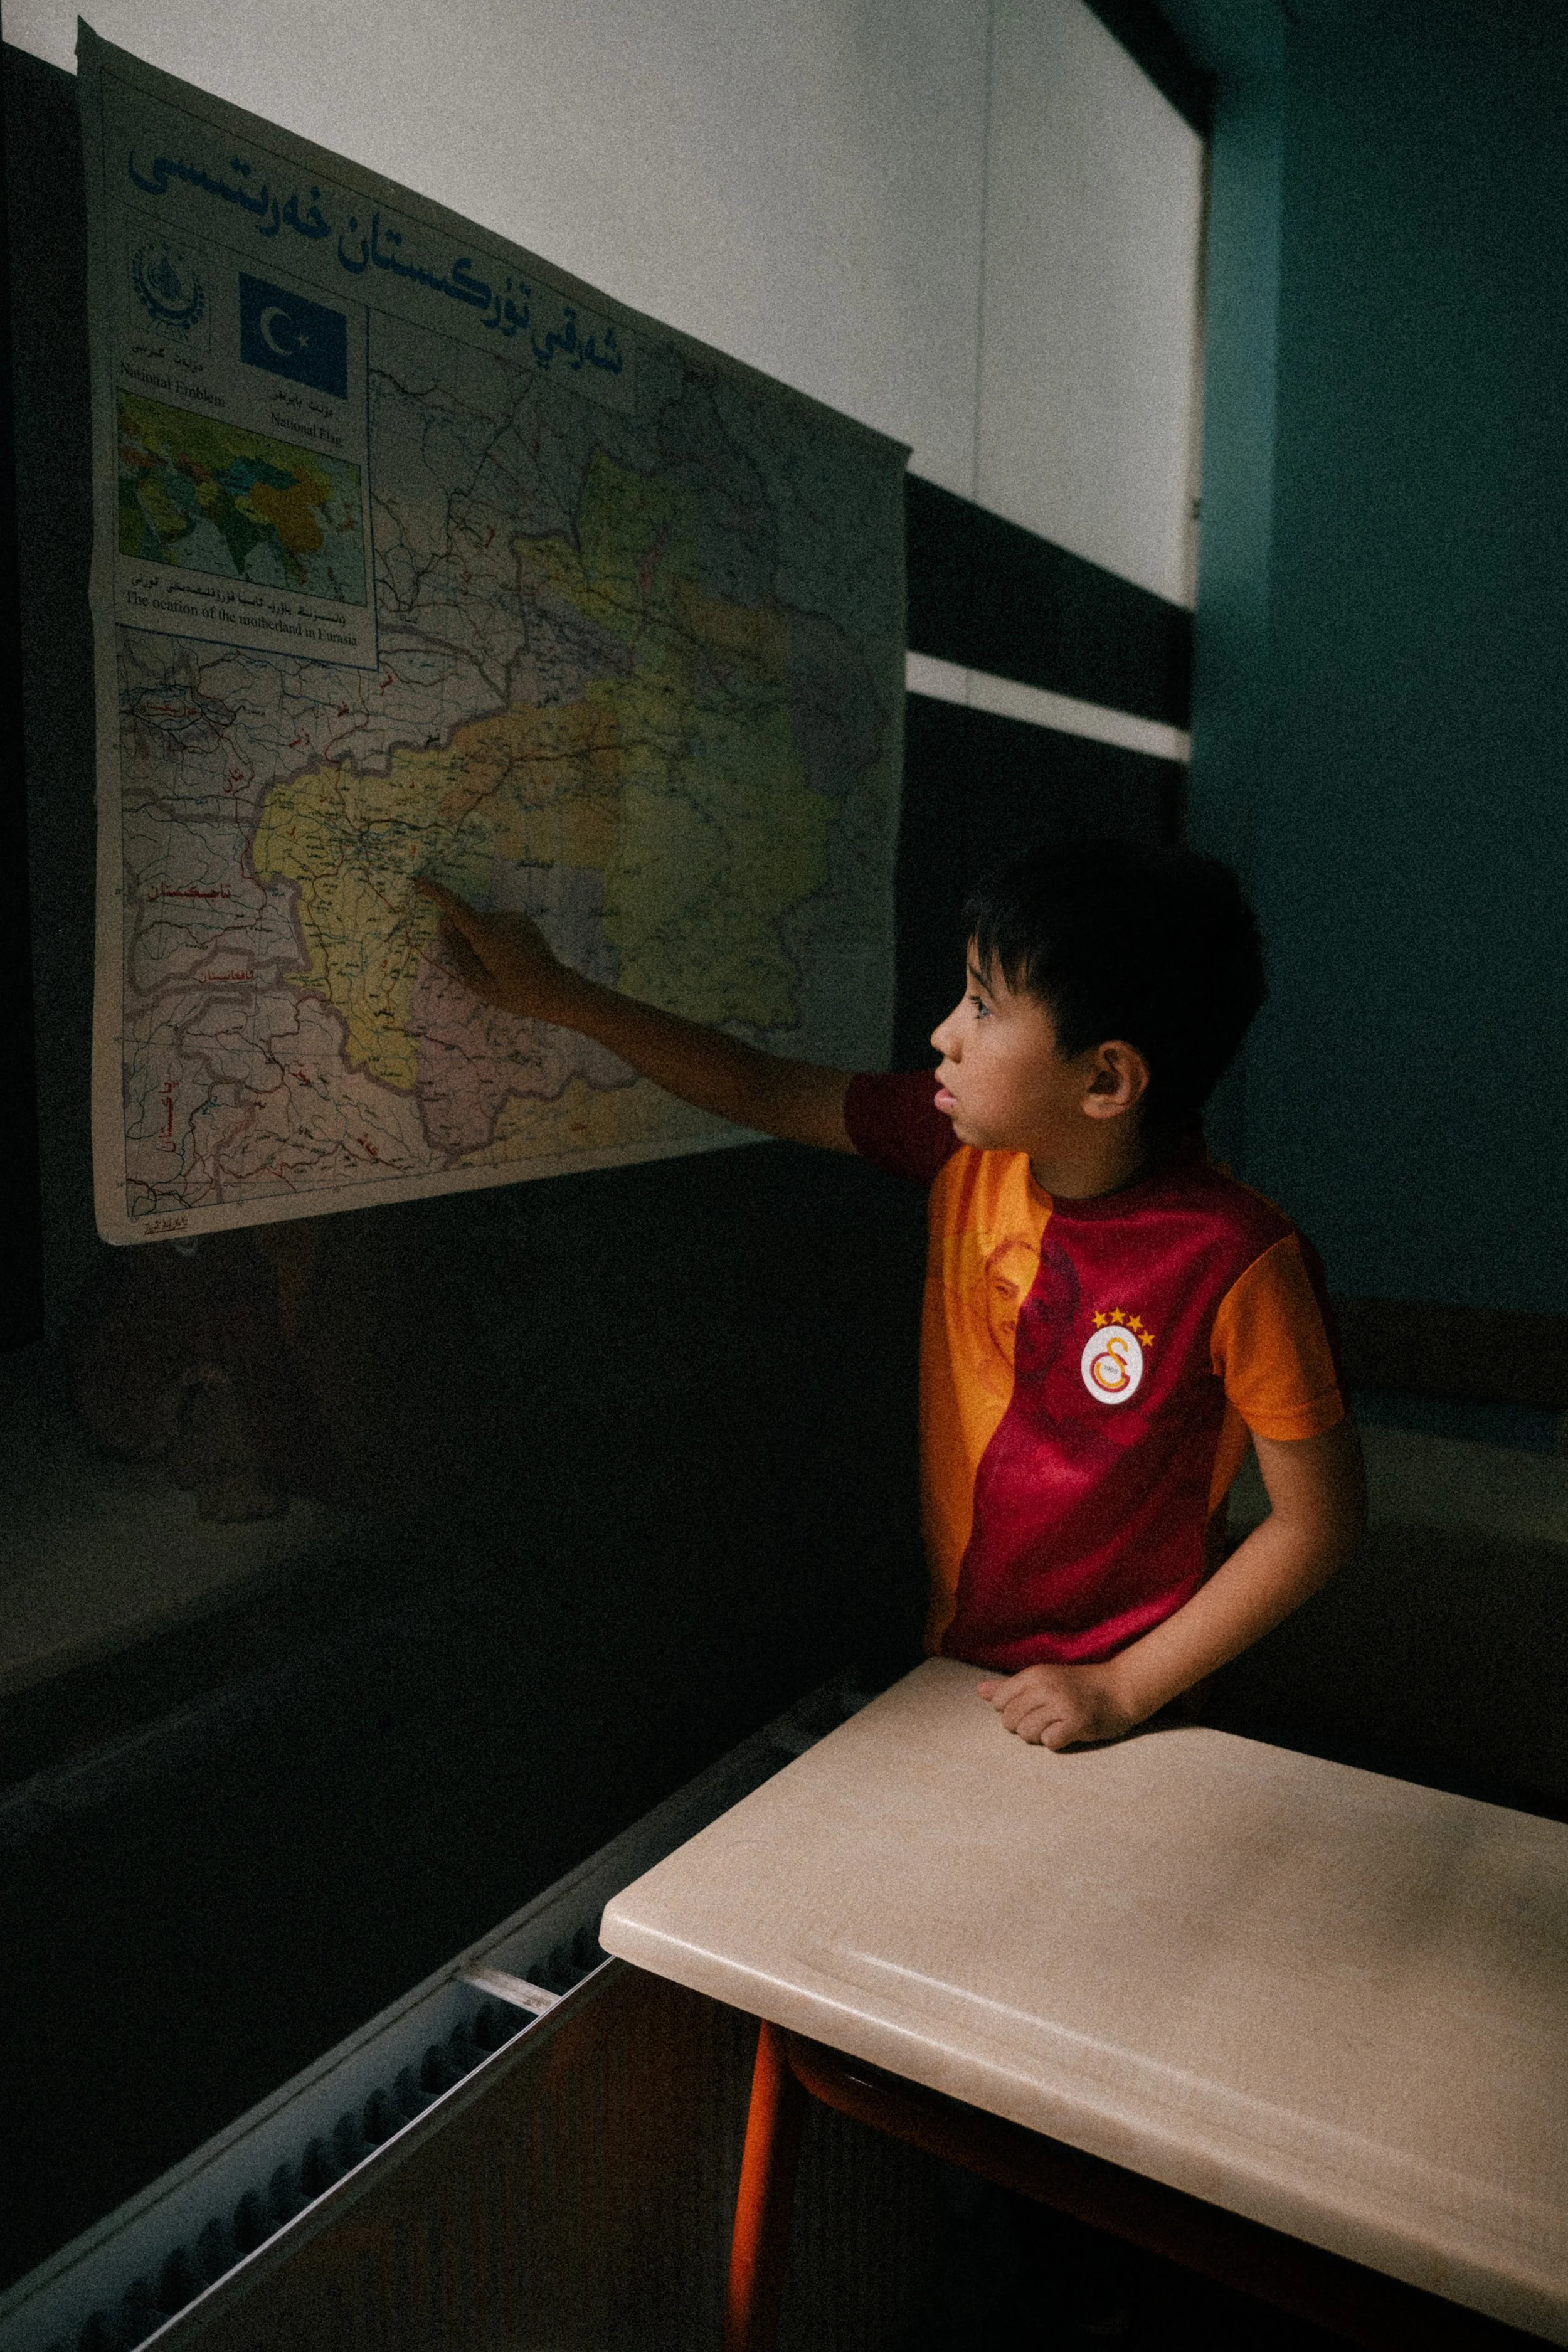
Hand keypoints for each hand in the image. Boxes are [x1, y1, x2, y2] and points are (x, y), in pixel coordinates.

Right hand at [415, 879, 579, 1023]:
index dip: (438, 895)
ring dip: (483, 940)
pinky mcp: (524, 919)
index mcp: (490, 938)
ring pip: (484, 924)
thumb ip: (459, 953)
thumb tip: (445, 925)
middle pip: (470, 922)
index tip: (420, 883)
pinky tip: (510, 957)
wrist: (555, 990)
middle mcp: (503, 921)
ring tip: (501, 965)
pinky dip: (495, 938)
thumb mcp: (480, 984)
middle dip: (466, 939)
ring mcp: (515, 918)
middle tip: (483, 967)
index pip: (458, 910)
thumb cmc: (517, 995)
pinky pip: (498, 924)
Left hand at [975, 1662, 1136, 1750]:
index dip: (1010, 1710)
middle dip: (1023, 1726)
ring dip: (1039, 1736)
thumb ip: (1010, 1686)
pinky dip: (1056, 1742)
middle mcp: (1045, 1687)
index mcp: (1034, 1674)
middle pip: (1009, 1721)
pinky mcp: (1077, 1722)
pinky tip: (1068, 1732)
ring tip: (1056, 1726)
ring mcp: (1062, 1704)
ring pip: (1026, 1733)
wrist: (1122, 1688)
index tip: (1030, 1708)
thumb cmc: (1079, 1685)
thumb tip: (979, 1691)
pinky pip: (1049, 1742)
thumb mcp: (1044, 1678)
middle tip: (1045, 1719)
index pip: (998, 1701)